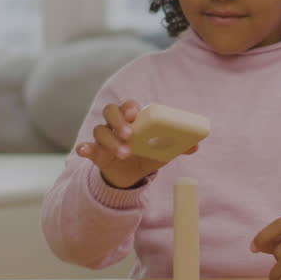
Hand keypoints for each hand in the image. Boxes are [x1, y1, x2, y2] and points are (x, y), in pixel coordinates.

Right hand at [75, 99, 197, 189]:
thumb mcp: (163, 151)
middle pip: (111, 112)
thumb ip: (179, 146)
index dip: (130, 107)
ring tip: (125, 153)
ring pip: (100, 131)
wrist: (132, 174)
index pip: (129, 106)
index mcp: (134, 119)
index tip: (135, 113)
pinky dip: (84, 148)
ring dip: (110, 140)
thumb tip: (196, 145)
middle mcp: (116, 124)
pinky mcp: (96, 152)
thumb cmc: (148, 154)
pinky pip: (86, 147)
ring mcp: (104, 138)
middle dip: (119, 121)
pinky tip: (84, 151)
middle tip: (130, 134)